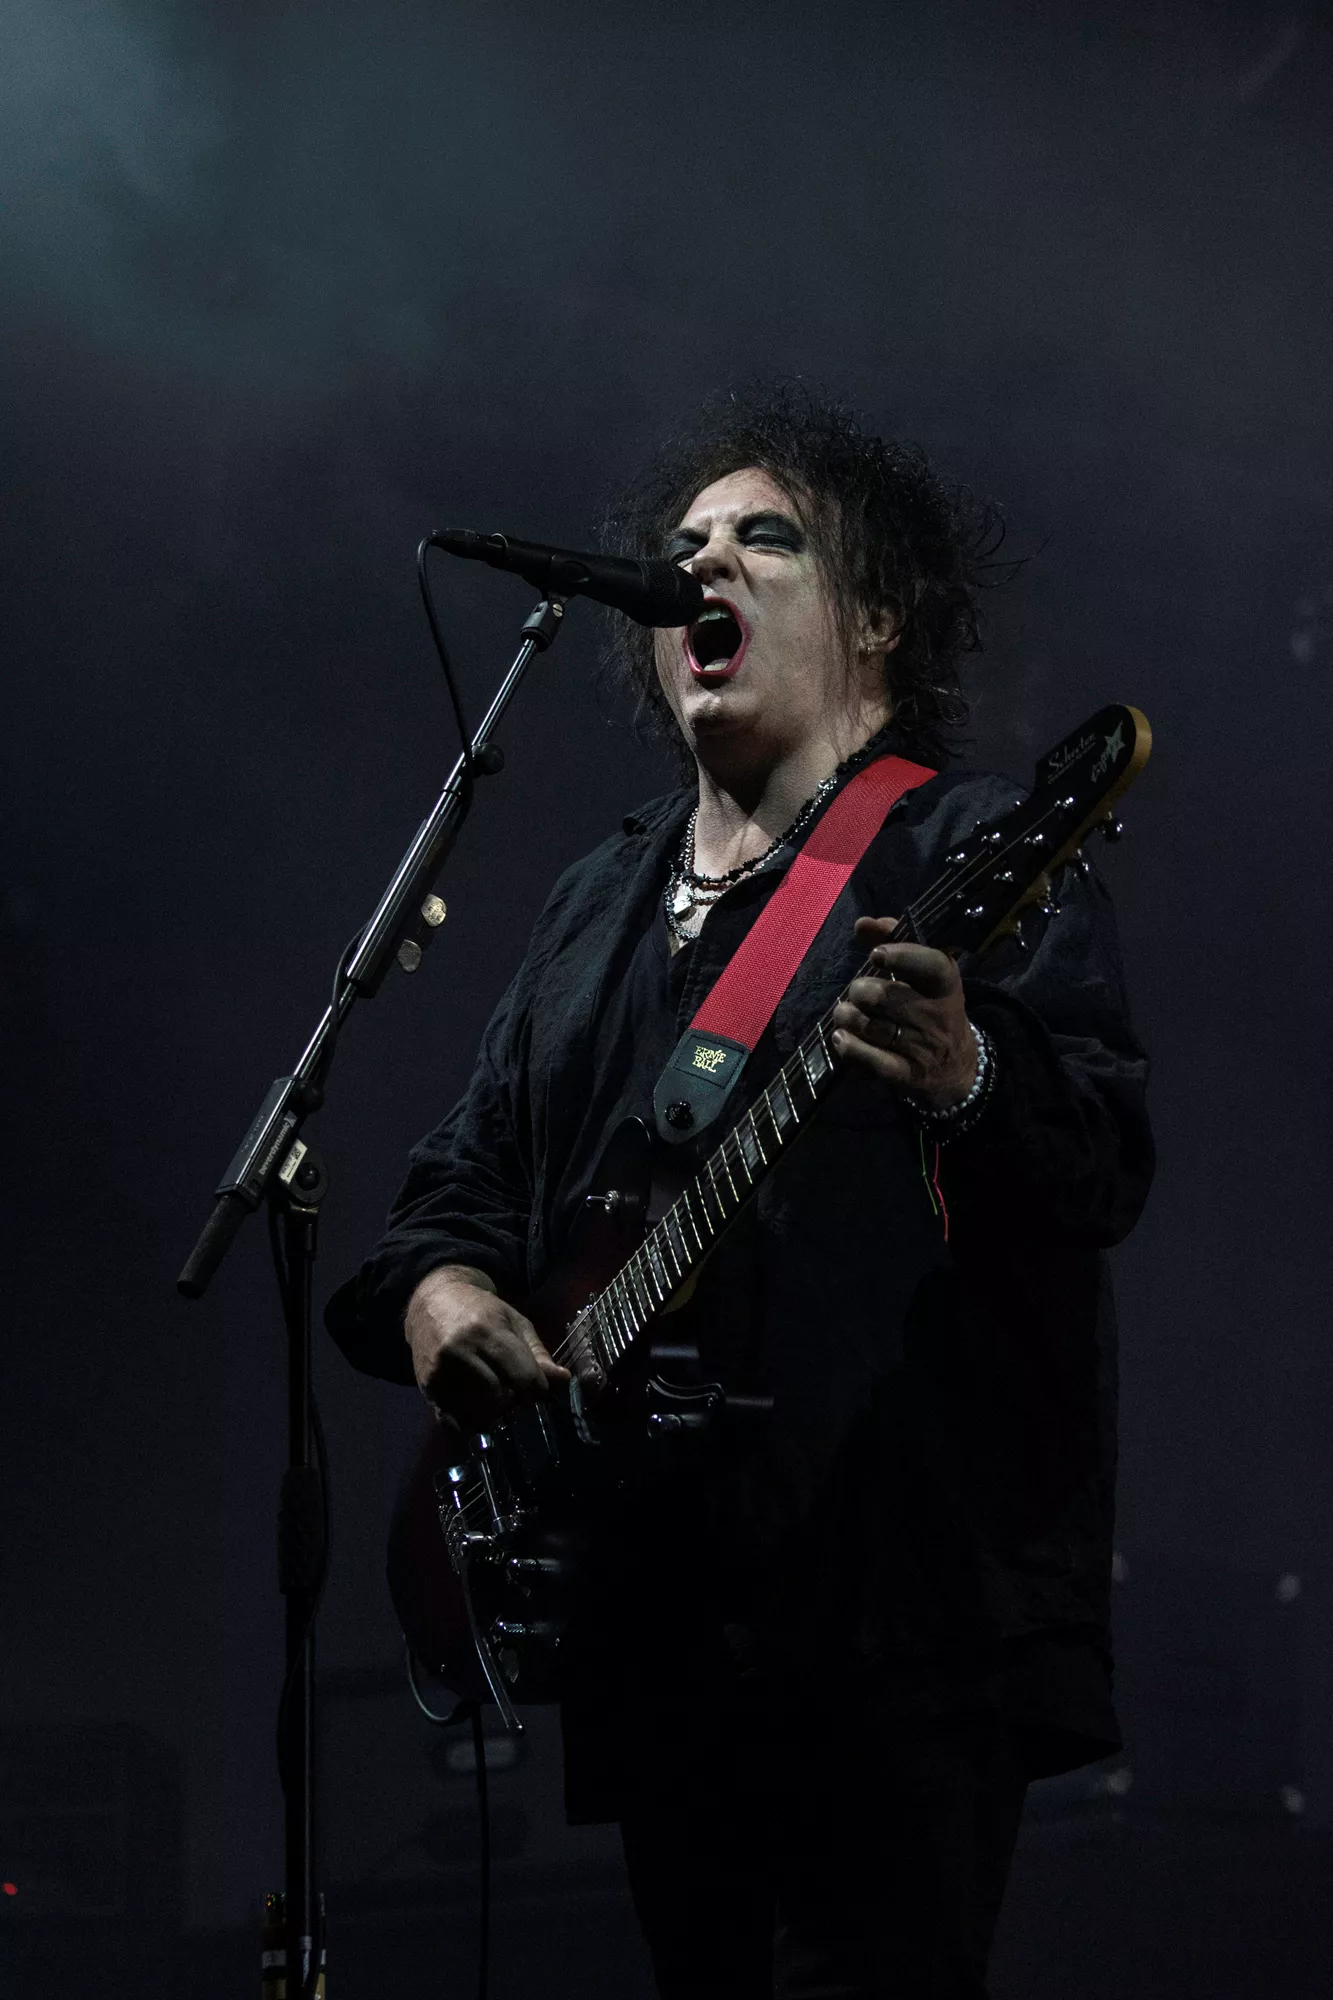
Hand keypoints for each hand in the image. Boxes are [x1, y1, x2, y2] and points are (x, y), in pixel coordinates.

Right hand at [405, 1265, 568, 1433]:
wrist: (433, 1302)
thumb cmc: (481, 1311)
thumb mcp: (515, 1323)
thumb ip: (538, 1354)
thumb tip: (563, 1380)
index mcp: (487, 1331)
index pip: (523, 1377)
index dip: (537, 1389)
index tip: (536, 1388)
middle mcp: (460, 1350)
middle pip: (501, 1398)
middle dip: (515, 1401)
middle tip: (515, 1391)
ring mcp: (440, 1370)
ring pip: (478, 1413)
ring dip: (494, 1412)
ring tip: (495, 1394)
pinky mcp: (426, 1385)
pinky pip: (454, 1420)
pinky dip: (470, 1420)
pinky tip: (475, 1404)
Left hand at [830, 916, 977, 1108]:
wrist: (955, 1066)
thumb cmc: (930, 1006)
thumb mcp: (924, 972)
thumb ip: (893, 939)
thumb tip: (862, 924)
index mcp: (945, 984)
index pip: (930, 966)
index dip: (900, 957)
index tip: (875, 956)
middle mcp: (937, 1015)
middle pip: (883, 997)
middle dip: (859, 991)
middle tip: (857, 993)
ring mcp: (922, 1048)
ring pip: (870, 1027)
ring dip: (847, 1017)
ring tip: (845, 1013)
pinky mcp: (907, 1074)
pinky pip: (871, 1060)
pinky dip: (849, 1047)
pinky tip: (841, 1037)